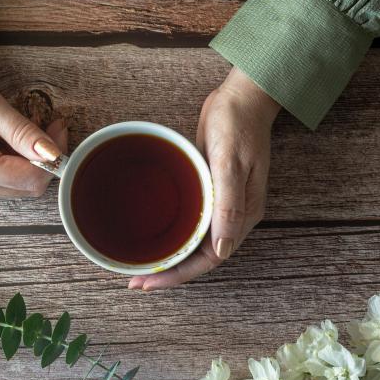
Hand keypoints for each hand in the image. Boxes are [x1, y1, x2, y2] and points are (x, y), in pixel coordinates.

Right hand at [0, 67, 67, 197]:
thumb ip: (23, 133)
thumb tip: (53, 154)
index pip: (32, 178)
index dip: (53, 157)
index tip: (59, 128)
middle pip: (25, 188)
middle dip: (43, 161)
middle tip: (47, 127)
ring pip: (12, 188)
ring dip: (26, 163)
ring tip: (21, 130)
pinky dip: (9, 164)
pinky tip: (4, 139)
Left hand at [128, 66, 279, 290]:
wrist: (241, 97)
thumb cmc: (238, 124)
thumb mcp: (231, 163)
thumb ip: (228, 205)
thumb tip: (221, 249)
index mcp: (243, 215)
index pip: (210, 259)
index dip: (180, 275)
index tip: (151, 283)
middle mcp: (234, 217)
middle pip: (201, 257)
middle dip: (170, 273)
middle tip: (136, 282)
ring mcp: (223, 204)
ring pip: (194, 243)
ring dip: (170, 257)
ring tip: (140, 268)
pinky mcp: (212, 191)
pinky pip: (191, 223)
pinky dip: (173, 235)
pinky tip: (154, 237)